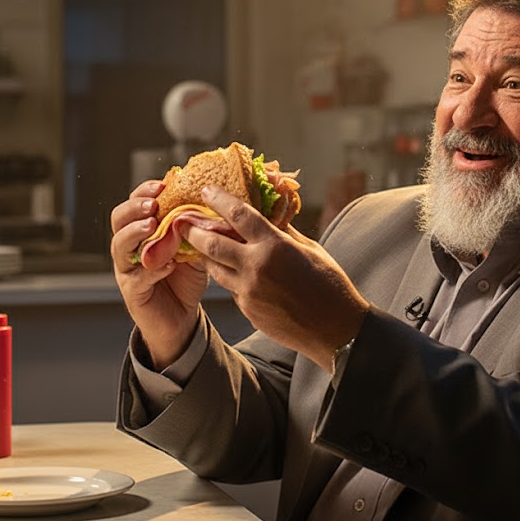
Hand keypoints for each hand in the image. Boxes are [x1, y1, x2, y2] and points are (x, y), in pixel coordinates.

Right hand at [109, 180, 206, 369]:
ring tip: (152, 226)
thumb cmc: (186, 279)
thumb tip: (210, 207)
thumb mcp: (195, 248)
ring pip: (119, 245)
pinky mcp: (132, 290)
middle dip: (135, 208)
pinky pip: (136, 276)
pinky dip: (152, 268)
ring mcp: (128, 268)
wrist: (183, 317)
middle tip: (154, 204)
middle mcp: (130, 247)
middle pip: (118, 219)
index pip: (135, 203)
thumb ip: (196, 230)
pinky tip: (167, 264)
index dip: (144, 192)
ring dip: (135, 233)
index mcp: (143, 231)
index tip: (162, 185)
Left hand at [184, 185, 368, 371]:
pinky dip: (231, 278)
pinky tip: (238, 274)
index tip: (206, 190)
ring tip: (205, 247)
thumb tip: (268, 216)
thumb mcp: (310, 249)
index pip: (238, 215)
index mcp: (275, 246)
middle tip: (184, 222)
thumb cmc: (330, 285)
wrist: (335, 329)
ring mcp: (249, 292)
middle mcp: (256, 267)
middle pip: (211, 244)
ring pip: (215, 269)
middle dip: (194, 231)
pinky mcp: (248, 310)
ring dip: (209, 257)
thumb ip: (283, 232)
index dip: (218, 199)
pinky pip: (232, 289)